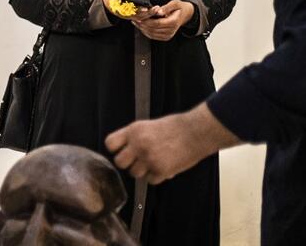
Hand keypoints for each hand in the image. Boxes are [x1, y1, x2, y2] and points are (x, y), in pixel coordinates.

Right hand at [102, 0, 159, 20]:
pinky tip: (154, 12)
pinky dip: (148, 15)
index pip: (129, 11)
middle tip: (155, 8)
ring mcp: (128, 15)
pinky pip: (141, 17)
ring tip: (156, 10)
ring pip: (140, 18)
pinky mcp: (132, 15)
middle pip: (137, 16)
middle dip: (147, 13)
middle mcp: (124, 14)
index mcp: (118, 9)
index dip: (137, 10)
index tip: (144, 9)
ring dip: (149, 14)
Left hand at [105, 103, 240, 183]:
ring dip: (142, 171)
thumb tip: (124, 150)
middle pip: (119, 162)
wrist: (195, 132)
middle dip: (127, 163)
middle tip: (137, 160)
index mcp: (133, 131)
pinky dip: (155, 177)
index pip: (110, 144)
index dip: (115, 149)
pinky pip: (150, 180)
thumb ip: (134, 137)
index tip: (121, 150)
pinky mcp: (161, 170)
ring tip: (153, 162)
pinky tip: (163, 167)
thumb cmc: (174, 126)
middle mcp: (138, 145)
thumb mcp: (147, 125)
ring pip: (134, 173)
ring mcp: (149, 158)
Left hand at [131, 0, 193, 40]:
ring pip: (152, 34)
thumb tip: (159, 11)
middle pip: (153, 29)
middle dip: (142, 24)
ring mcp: (168, 35)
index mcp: (173, 22)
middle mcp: (171, 30)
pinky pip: (153, 36)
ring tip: (136, 22)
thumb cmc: (179, 8)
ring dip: (142, 28)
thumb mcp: (175, 3)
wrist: (185, 14)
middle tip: (134, 19)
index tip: (139, 18)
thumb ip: (166, 7)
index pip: (157, 23)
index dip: (147, 21)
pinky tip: (141, 26)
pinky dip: (146, 31)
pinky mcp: (165, 37)